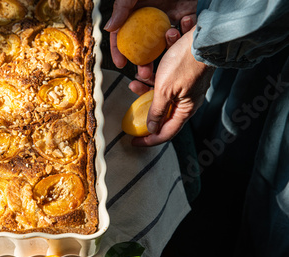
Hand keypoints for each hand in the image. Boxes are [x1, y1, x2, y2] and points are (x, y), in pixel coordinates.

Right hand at [105, 0, 196, 69]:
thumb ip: (122, 7)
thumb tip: (109, 28)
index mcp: (136, 12)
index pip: (123, 35)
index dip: (119, 50)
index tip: (120, 64)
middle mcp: (152, 18)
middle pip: (144, 46)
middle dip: (143, 63)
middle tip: (143, 73)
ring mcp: (169, 18)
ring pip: (164, 45)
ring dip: (163, 56)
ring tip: (164, 61)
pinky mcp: (187, 17)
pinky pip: (184, 32)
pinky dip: (184, 35)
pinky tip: (183, 27)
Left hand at [131, 26, 215, 145]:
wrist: (202, 37)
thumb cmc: (185, 64)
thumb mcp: (165, 90)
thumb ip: (157, 110)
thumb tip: (151, 128)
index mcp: (185, 111)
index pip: (166, 133)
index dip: (148, 140)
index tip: (133, 141)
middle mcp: (186, 102)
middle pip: (161, 113)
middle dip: (143, 105)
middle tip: (131, 93)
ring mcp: (185, 88)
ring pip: (160, 94)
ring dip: (146, 86)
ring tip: (136, 77)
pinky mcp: (183, 75)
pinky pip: (164, 81)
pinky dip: (154, 76)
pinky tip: (146, 68)